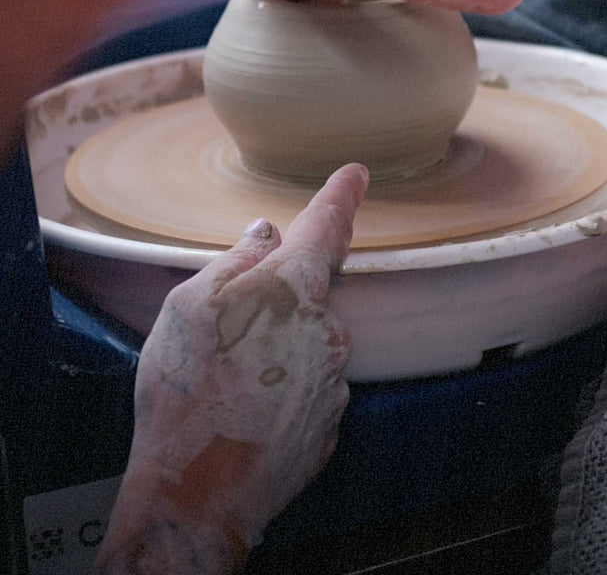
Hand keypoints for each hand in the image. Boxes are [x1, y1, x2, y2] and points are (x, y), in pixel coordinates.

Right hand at [96, 163, 366, 574]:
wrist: (197, 494)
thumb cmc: (186, 392)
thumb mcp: (189, 308)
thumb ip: (235, 262)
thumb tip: (266, 236)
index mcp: (296, 288)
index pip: (327, 226)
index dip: (342, 195)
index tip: (357, 174)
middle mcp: (329, 328)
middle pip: (308, 295)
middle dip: (274, 305)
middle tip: (222, 340)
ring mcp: (334, 378)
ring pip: (305, 344)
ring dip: (273, 353)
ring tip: (223, 387)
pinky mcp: (328, 420)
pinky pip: (305, 388)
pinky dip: (278, 392)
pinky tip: (242, 413)